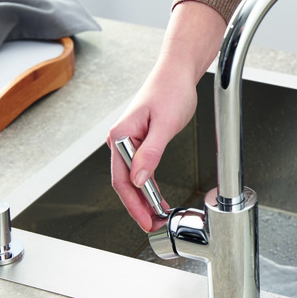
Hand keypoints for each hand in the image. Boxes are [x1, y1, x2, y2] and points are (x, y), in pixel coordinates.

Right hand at [107, 2, 225, 231]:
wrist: (177, 72)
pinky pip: (140, 170)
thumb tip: (139, 180)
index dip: (134, 205)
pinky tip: (157, 198)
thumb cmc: (171, 90)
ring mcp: (128, 142)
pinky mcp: (139, 141)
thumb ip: (150, 153)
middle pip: (124, 184)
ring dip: (143, 200)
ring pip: (132, 179)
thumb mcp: (165, 124)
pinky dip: (148, 187)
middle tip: (154, 225)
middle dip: (138, 207)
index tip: (146, 221)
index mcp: (120, 136)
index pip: (122, 180)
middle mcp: (120, 140)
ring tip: (157, 217)